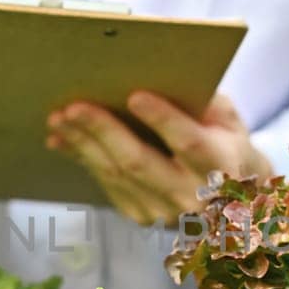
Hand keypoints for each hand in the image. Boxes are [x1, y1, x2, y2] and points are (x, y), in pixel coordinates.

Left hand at [46, 92, 271, 224]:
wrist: (229, 195)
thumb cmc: (224, 141)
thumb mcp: (226, 117)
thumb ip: (203, 100)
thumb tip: (160, 73)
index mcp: (222, 166)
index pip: (190, 144)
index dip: (163, 120)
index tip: (135, 95)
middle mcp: (193, 197)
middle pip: (140, 162)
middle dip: (104, 131)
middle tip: (75, 106)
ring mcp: (165, 212)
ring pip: (116, 175)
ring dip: (82, 144)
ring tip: (59, 117)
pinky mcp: (141, 215)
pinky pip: (106, 184)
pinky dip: (81, 158)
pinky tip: (61, 138)